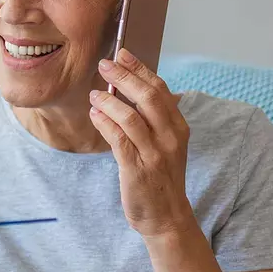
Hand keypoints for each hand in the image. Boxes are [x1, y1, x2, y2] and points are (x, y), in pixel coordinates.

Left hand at [90, 48, 193, 238]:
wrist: (167, 217)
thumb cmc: (161, 179)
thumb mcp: (166, 146)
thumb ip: (153, 121)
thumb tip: (130, 91)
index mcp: (178, 128)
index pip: (160, 90)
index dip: (140, 69)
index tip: (123, 53)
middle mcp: (169, 138)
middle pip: (147, 97)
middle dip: (124, 76)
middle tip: (105, 63)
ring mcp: (154, 154)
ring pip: (130, 116)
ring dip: (109, 101)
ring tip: (94, 93)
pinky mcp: (137, 169)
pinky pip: (118, 139)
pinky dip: (105, 123)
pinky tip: (95, 114)